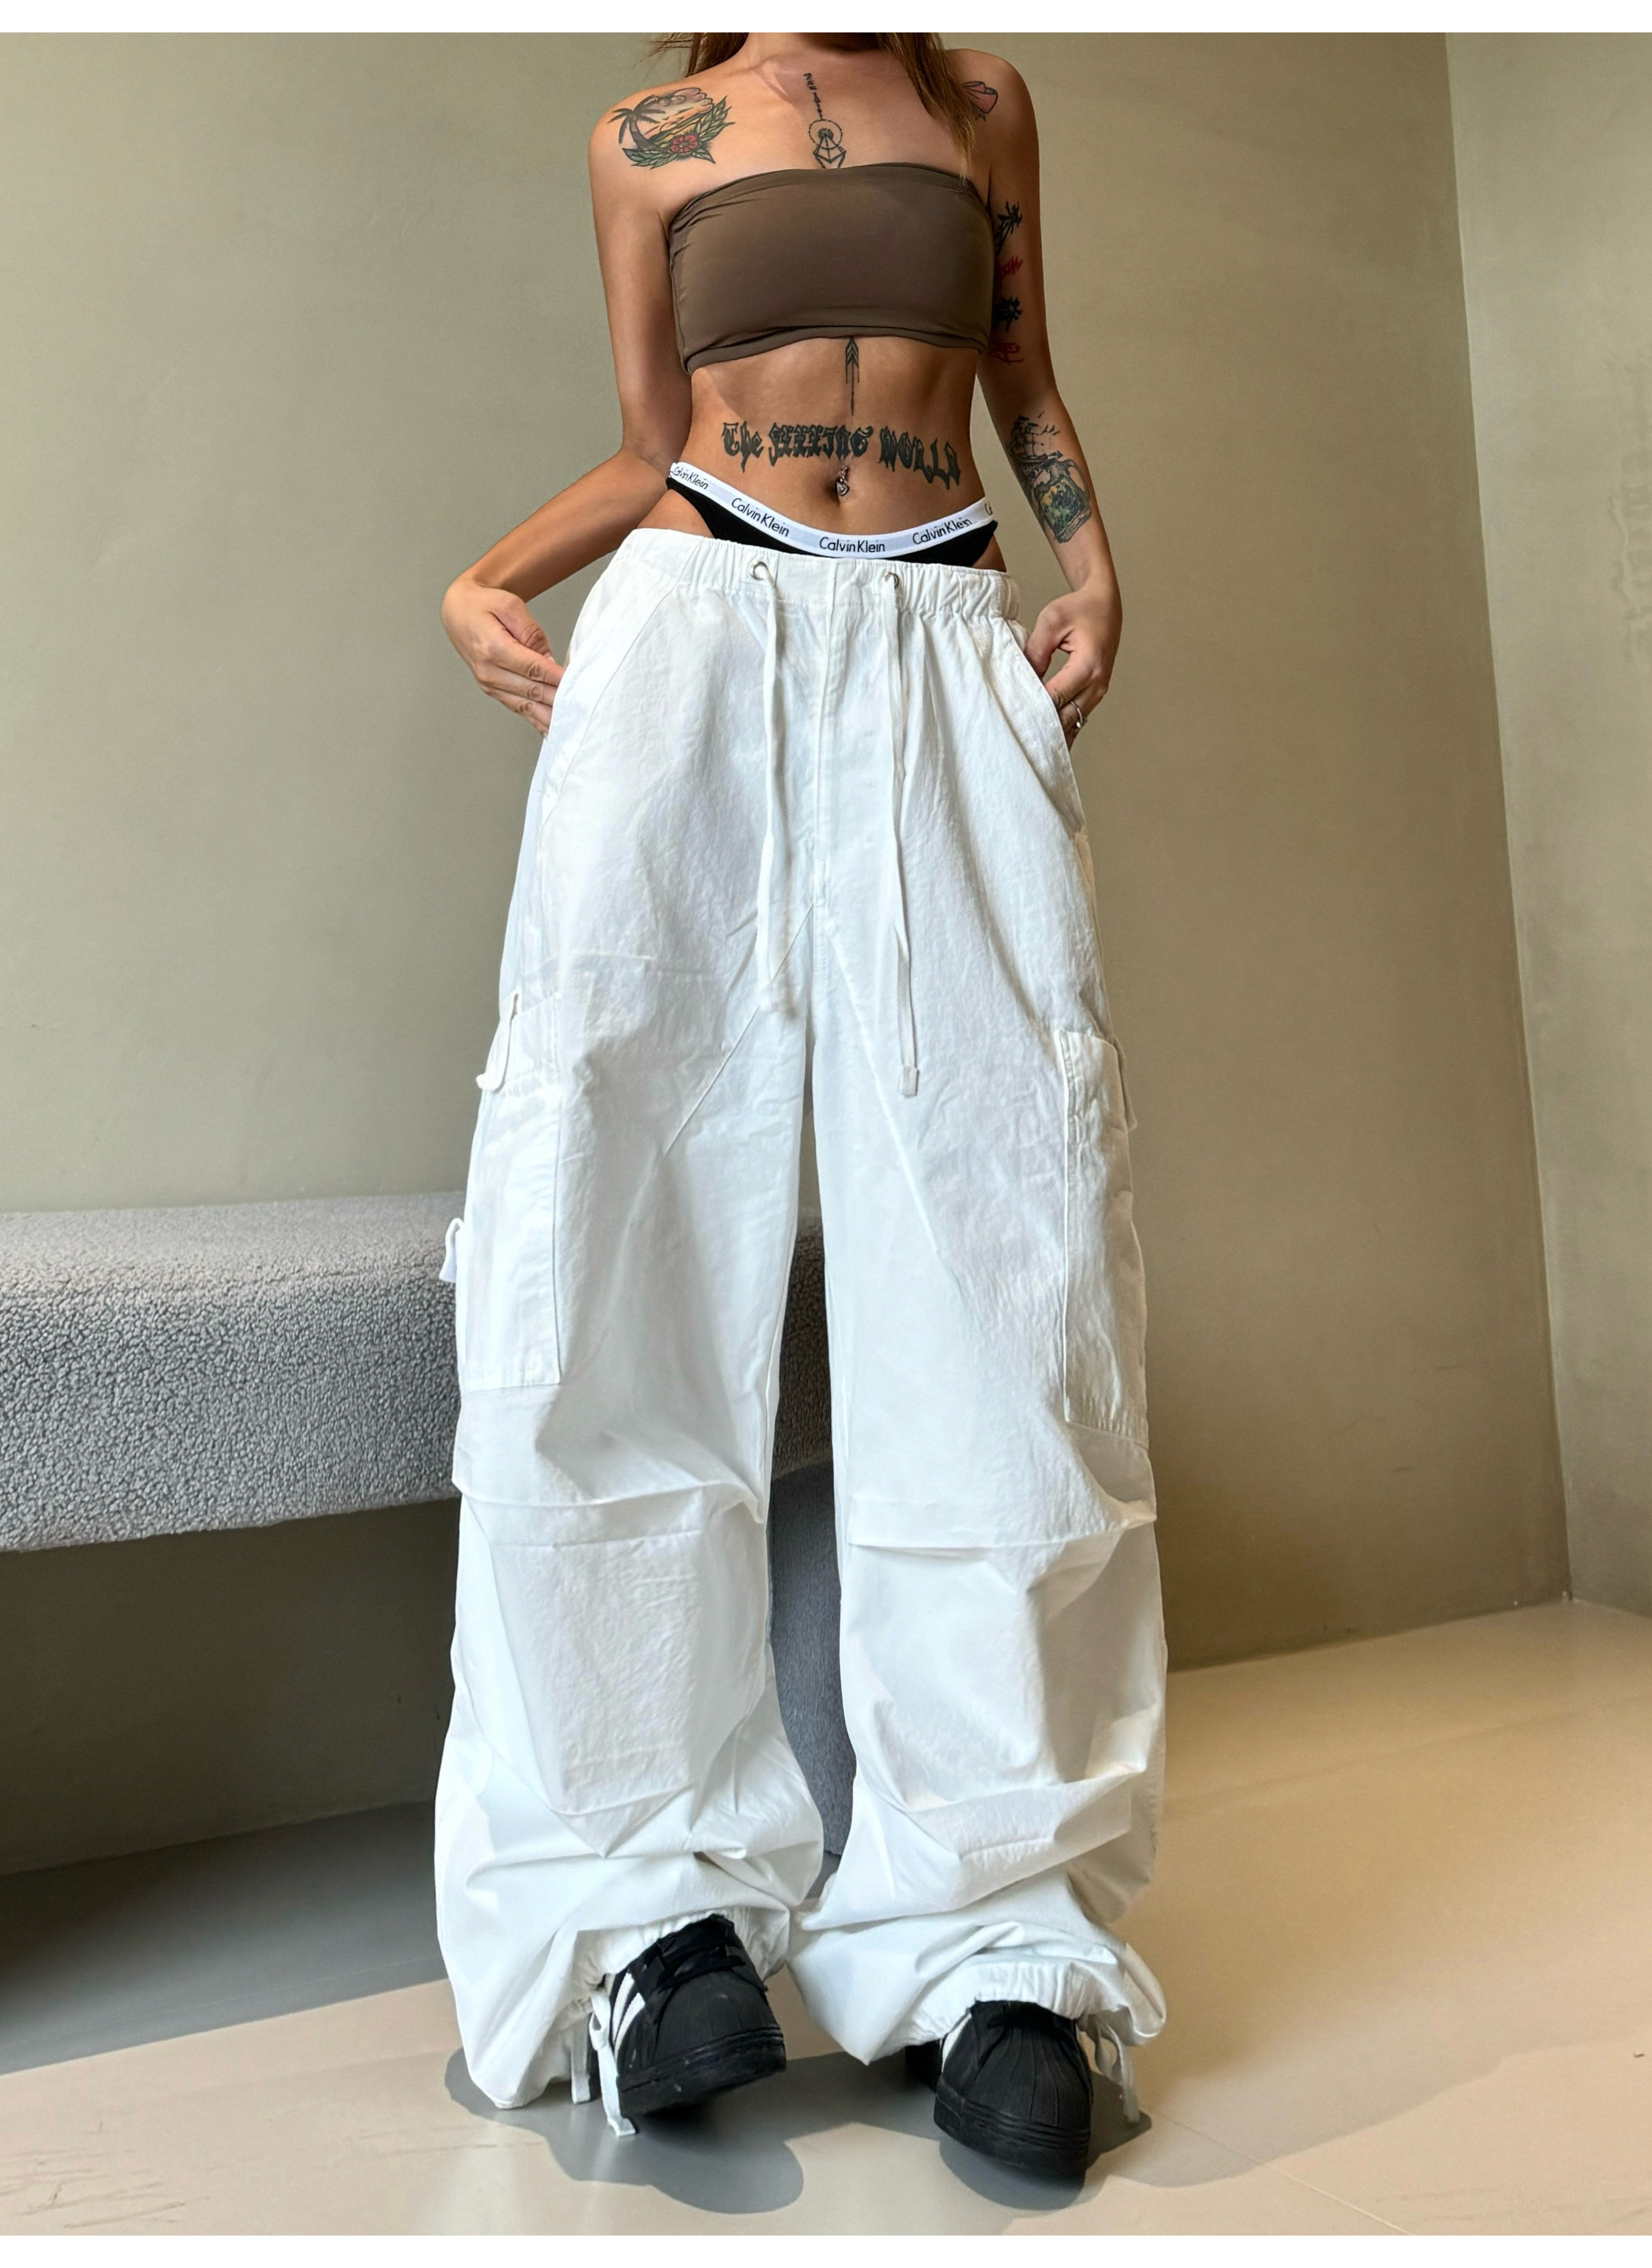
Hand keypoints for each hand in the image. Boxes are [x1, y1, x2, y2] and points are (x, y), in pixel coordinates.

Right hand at [442, 577, 562, 734]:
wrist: (458, 612)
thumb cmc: (484, 605)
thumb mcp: (510, 606)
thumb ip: (531, 634)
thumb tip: (549, 661)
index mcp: (492, 648)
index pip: (532, 668)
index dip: (556, 678)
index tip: (576, 685)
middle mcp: (488, 670)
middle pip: (531, 690)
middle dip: (557, 700)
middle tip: (581, 707)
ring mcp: (489, 683)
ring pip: (526, 705)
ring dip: (549, 716)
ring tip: (571, 725)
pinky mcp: (492, 690)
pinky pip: (518, 709)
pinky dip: (536, 720)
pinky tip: (551, 730)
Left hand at [1025, 580, 1121, 742]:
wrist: (1105, 604)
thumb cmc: (1079, 609)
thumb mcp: (1052, 621)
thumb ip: (1035, 651)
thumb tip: (1023, 681)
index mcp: (1088, 665)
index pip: (1055, 697)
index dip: (1034, 709)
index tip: (1014, 715)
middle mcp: (1097, 683)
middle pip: (1066, 718)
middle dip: (1043, 727)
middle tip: (1018, 736)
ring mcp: (1099, 690)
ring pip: (1074, 722)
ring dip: (1054, 731)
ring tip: (1031, 743)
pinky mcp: (1096, 692)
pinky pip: (1078, 716)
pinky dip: (1063, 726)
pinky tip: (1048, 737)